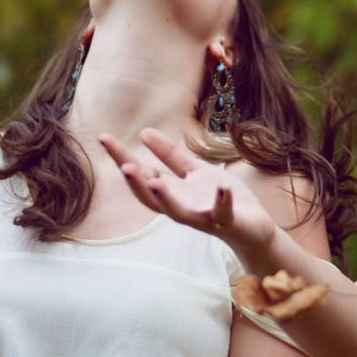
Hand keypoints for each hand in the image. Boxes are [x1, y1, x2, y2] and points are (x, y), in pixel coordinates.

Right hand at [99, 129, 275, 253]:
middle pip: (152, 197)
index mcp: (173, 192)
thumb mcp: (194, 171)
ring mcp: (203, 216)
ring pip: (179, 212)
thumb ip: (170, 156)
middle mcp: (181, 207)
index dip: (122, 158)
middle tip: (123, 166)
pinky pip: (223, 212)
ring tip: (155, 180)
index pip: (142, 175)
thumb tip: (143, 132)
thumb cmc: (218, 197)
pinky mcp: (226, 221)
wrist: (251, 224)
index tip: (104, 138)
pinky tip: (223, 186)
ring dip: (166, 198)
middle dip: (137, 183)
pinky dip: (222, 200)